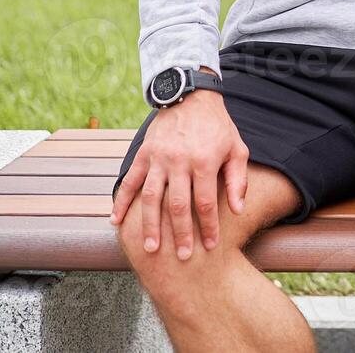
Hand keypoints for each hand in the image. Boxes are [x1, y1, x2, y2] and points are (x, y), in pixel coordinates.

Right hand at [111, 82, 248, 259]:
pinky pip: (129, 181)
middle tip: (182, 258)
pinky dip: (121, 201)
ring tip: (150, 249)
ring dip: (150, 225)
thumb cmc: (218, 127)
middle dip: (180, 234)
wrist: (191, 97)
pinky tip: (116, 221)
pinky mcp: (143, 154)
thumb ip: (238, 179)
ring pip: (151, 198)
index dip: (208, 226)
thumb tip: (237, 210)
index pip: (206, 202)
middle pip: (177, 205)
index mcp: (204, 162)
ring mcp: (158, 158)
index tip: (211, 245)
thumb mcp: (237, 149)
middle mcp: (179, 162)